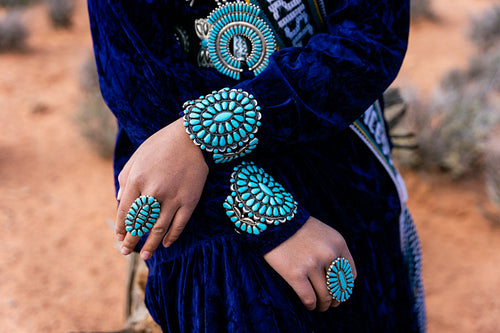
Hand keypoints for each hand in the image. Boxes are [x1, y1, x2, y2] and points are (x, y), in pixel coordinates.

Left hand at [116, 118, 208, 259]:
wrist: (192, 137)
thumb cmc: (161, 144)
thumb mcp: (137, 157)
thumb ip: (125, 178)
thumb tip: (118, 201)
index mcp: (136, 179)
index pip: (125, 211)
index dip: (122, 227)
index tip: (120, 237)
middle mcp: (153, 191)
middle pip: (140, 223)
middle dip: (131, 240)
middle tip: (126, 252)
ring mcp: (173, 197)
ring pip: (159, 228)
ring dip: (150, 244)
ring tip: (145, 255)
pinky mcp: (190, 199)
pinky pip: (179, 224)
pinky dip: (172, 236)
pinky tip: (166, 244)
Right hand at [264, 216, 356, 310]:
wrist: (271, 218)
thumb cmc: (295, 226)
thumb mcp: (322, 233)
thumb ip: (332, 251)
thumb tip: (337, 279)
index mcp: (338, 243)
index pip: (350, 274)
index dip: (345, 287)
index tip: (339, 292)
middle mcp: (329, 254)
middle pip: (339, 287)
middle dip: (336, 299)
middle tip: (331, 303)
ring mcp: (312, 264)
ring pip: (325, 296)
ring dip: (324, 305)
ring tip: (320, 307)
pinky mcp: (295, 274)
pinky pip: (309, 298)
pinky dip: (311, 305)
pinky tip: (309, 306)